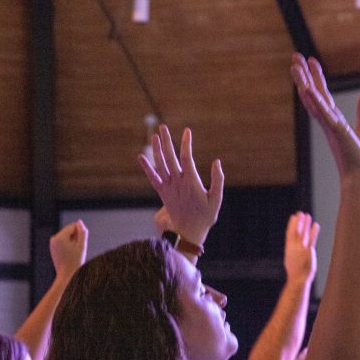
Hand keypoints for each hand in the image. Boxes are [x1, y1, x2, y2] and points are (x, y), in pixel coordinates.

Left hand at [50, 220, 87, 279]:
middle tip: (75, 251)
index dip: (80, 235)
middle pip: (69, 230)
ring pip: (67, 235)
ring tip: (72, 253)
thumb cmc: (75, 262)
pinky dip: (68, 245)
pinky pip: (63, 240)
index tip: (79, 246)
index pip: (74, 226)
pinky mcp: (53, 247)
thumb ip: (82, 232)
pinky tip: (69, 254)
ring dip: (72, 241)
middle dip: (75, 238)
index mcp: (59, 237)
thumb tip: (80, 222)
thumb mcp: (82, 246)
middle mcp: (53, 238)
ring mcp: (52, 243)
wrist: (66, 276)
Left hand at [138, 125, 223, 245]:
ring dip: (156, 150)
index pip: (187, 158)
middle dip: (166, 141)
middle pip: (170, 157)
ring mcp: (168, 187)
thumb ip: (218, 180)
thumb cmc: (205, 216)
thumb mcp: (217, 199)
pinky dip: (147, 167)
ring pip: (160, 165)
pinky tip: (141, 157)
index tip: (187, 131)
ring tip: (154, 136)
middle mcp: (177, 182)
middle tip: (163, 127)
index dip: (186, 143)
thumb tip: (217, 162)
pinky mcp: (162, 193)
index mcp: (191, 182)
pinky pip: (153, 178)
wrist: (188, 232)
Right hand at [284, 212, 319, 283]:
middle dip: (298, 222)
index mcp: (289, 249)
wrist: (298, 279)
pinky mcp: (308, 251)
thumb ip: (293, 252)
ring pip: (303, 233)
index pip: (289, 234)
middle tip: (300, 213)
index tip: (293, 217)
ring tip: (307, 215)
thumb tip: (293, 247)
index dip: (291, 225)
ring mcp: (301, 249)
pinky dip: (314, 232)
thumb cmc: (295, 273)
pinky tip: (316, 225)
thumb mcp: (291, 260)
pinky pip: (311, 239)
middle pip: (296, 231)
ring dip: (305, 224)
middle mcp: (294, 247)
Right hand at [291, 56, 359, 183]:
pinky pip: (324, 113)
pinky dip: (315, 101)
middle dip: (304, 75)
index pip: (321, 95)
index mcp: (332, 120)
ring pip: (313, 101)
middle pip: (312, 94)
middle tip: (294, 56)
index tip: (310, 61)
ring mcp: (330, 126)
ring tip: (295, 66)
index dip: (316, 78)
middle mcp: (327, 121)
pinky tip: (307, 89)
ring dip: (303, 83)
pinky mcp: (337, 131)